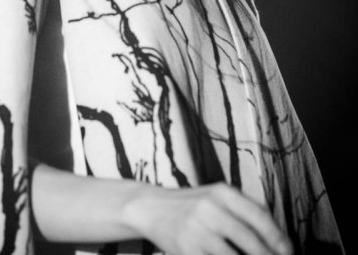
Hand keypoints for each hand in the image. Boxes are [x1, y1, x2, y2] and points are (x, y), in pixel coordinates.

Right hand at [126, 181, 292, 254]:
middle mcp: (210, 209)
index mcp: (223, 192)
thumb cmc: (192, 204)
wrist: (151, 207)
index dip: (278, 239)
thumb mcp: (217, 196)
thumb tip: (278, 237)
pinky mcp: (186, 250)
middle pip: (250, 241)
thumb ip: (246, 209)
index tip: (289, 253)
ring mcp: (197, 231)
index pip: (259, 217)